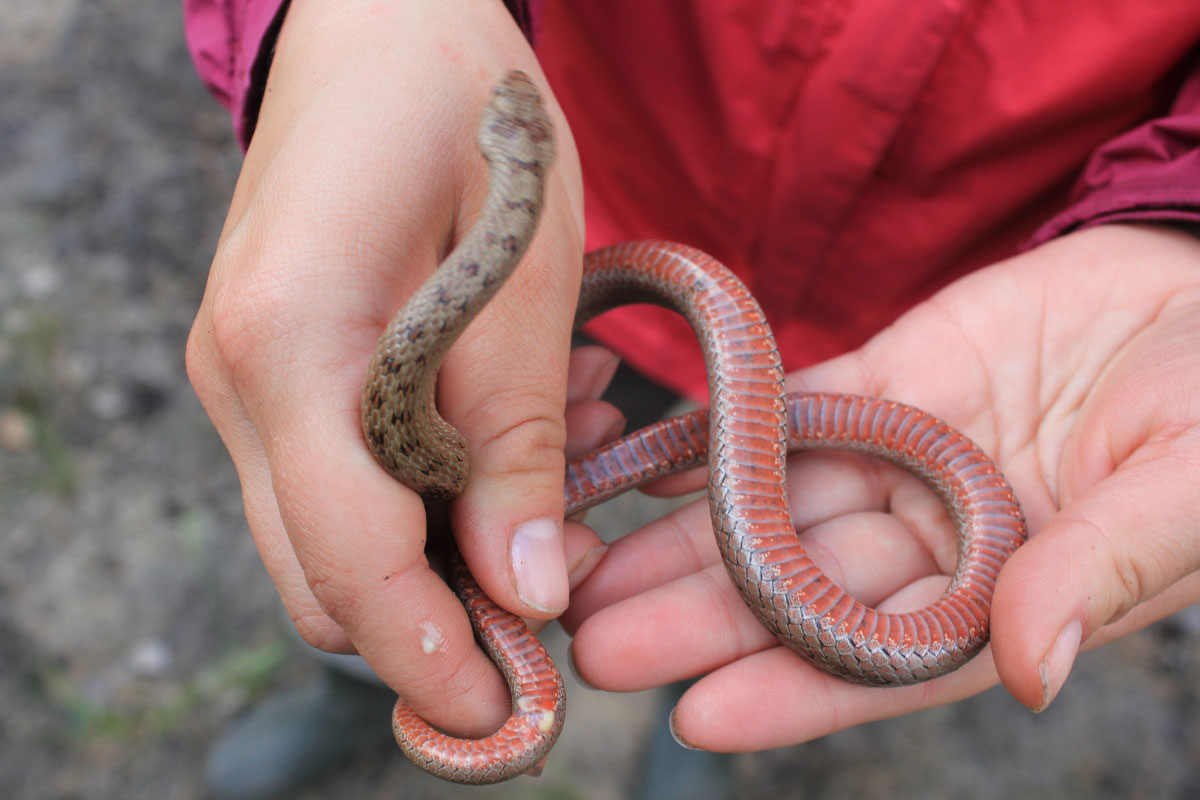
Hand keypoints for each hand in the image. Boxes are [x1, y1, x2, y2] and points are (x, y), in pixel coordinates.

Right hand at [186, 0, 611, 736]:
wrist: (383, 22)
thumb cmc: (467, 114)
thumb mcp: (528, 277)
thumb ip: (518, 441)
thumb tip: (528, 591)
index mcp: (292, 346)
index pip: (347, 563)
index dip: (431, 655)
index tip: (507, 715)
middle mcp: (239, 379)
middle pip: (320, 577)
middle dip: (434, 626)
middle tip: (552, 607)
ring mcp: (243, 377)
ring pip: (327, 538)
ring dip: (437, 557)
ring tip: (551, 501)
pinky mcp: (273, 369)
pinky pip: (334, 480)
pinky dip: (419, 500)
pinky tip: (505, 448)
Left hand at [563, 223, 1199, 750]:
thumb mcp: (1190, 492)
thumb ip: (1099, 570)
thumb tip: (1031, 671)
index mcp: (1012, 590)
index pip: (884, 657)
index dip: (792, 691)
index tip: (698, 717)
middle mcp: (941, 536)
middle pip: (802, 588)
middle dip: (701, 619)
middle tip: (598, 646)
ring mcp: (905, 455)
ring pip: (777, 506)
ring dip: (686, 539)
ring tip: (595, 571)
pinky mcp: (889, 376)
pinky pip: (793, 411)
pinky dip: (724, 436)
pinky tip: (654, 465)